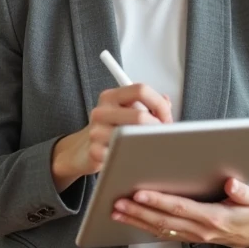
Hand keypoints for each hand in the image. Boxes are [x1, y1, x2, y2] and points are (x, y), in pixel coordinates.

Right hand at [50, 84, 171, 190]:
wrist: (81, 150)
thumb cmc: (109, 129)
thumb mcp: (125, 110)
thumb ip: (147, 104)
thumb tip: (166, 102)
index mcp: (111, 96)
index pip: (141, 90)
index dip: (159, 105)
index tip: (166, 118)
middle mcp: (101, 111)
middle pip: (140, 116)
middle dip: (158, 128)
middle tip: (163, 136)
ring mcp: (96, 131)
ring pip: (132, 137)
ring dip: (149, 144)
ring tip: (151, 146)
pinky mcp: (95, 151)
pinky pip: (123, 154)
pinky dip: (135, 157)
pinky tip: (135, 157)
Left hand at [111, 177, 248, 247]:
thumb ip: (245, 193)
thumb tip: (231, 184)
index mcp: (214, 218)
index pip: (181, 208)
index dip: (160, 202)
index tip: (140, 194)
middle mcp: (199, 230)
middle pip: (164, 221)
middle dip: (139, 212)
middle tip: (118, 202)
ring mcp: (190, 236)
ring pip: (158, 229)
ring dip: (135, 220)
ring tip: (115, 210)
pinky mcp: (185, 237)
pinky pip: (160, 233)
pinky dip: (141, 226)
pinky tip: (126, 218)